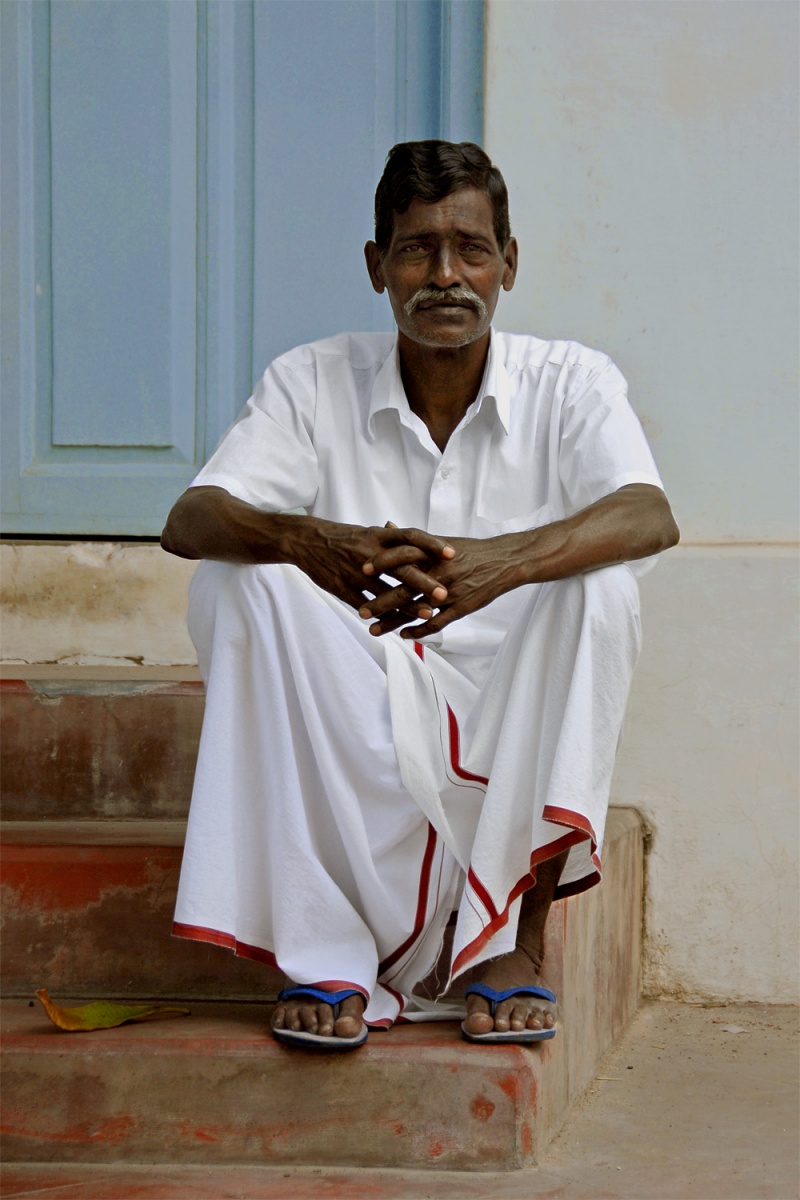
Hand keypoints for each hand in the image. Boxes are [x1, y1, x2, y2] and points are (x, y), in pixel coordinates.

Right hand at [293, 518, 454, 613]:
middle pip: (402, 568)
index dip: (432, 544)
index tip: (452, 553)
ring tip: (429, 614)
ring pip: (386, 592)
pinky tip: (399, 625)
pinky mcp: (344, 588)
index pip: (410, 537)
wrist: (307, 542)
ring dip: (409, 605)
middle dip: (425, 582)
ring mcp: (357, 573)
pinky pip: (366, 605)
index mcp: (378, 536)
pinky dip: (383, 616)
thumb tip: (411, 537)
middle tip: (445, 594)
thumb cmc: (342, 538)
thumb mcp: (367, 533)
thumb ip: (390, 537)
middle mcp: (370, 554)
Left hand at [359, 533, 522, 636]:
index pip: (402, 557)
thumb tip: (387, 526)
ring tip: (374, 630)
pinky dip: (419, 630)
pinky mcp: (461, 607)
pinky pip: (437, 623)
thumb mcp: (440, 541)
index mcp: (433, 554)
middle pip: (405, 589)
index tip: (362, 570)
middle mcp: (439, 572)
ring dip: (394, 622)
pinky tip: (405, 635)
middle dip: (380, 602)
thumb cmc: (469, 550)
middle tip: (361, 611)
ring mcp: (450, 592)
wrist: (503, 561)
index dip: (382, 563)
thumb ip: (412, 539)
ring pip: (417, 610)